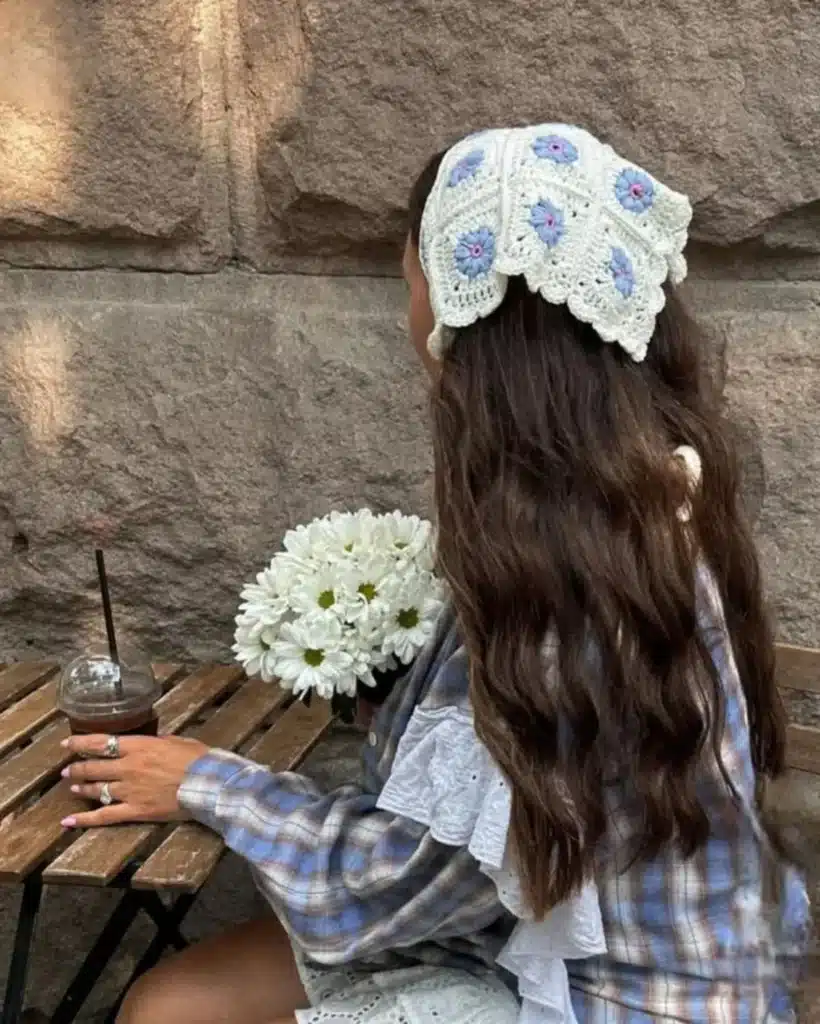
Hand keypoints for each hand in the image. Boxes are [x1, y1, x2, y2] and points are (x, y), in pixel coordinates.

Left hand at [60, 733, 209, 827]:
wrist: (208, 784)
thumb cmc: (198, 759)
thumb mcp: (177, 741)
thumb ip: (158, 742)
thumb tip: (149, 744)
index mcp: (139, 746)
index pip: (102, 742)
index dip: (80, 742)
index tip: (67, 743)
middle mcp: (128, 767)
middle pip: (94, 767)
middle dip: (78, 767)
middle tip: (68, 769)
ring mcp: (129, 791)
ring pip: (97, 789)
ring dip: (82, 787)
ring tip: (74, 787)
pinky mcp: (135, 811)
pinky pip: (104, 816)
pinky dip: (84, 819)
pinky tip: (68, 821)